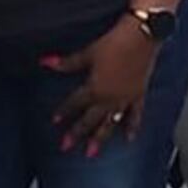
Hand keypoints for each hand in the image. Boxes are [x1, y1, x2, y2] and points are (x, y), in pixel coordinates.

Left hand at [43, 17, 156, 151]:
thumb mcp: (88, 52)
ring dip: (100, 138)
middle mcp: (109, 98)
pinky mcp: (138, 95)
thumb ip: (68, 63)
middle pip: (90, 119)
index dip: (63, 112)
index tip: (55, 122)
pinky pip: (135, 116)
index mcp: (95, 88)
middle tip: (65, 146)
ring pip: (110, 123)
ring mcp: (125, 99)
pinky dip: (131, 127)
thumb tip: (45, 62)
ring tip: (92, 152)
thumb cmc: (115, 42)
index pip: (75, 103)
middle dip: (77, 133)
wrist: (142, 36)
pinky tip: (128, 139)